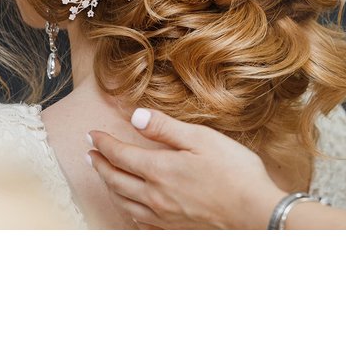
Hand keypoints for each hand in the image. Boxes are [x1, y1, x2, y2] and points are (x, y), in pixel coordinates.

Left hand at [86, 109, 284, 228]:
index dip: (103, 143)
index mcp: (160, 169)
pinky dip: (127, 211)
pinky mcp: (174, 230)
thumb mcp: (202, 139)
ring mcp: (163, 216)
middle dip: (100, 165)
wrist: (255, 212)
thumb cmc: (234, 171)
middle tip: (90, 154)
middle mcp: (155, 196)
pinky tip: (130, 208)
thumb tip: (135, 116)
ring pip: (124, 203)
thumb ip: (165, 128)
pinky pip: (140, 223)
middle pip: (116, 180)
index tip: (92, 135)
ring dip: (109, 187)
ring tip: (104, 176)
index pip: (120, 155)